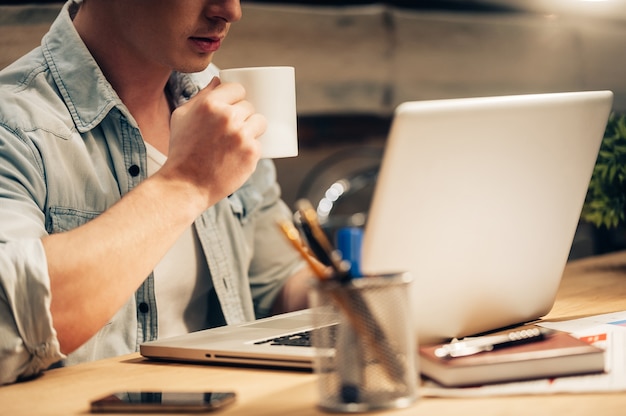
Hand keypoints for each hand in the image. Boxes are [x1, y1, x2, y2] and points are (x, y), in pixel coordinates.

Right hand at [162, 76, 265, 206]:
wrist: (186, 184)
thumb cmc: (182, 150)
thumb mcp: (181, 117)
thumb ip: (201, 96)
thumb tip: (218, 80)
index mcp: (210, 104)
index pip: (237, 88)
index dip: (236, 97)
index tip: (233, 106)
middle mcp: (227, 117)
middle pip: (249, 106)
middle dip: (243, 115)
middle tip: (231, 130)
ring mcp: (242, 135)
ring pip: (260, 121)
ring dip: (253, 128)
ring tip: (239, 141)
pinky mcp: (252, 153)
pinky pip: (260, 143)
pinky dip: (252, 149)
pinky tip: (239, 155)